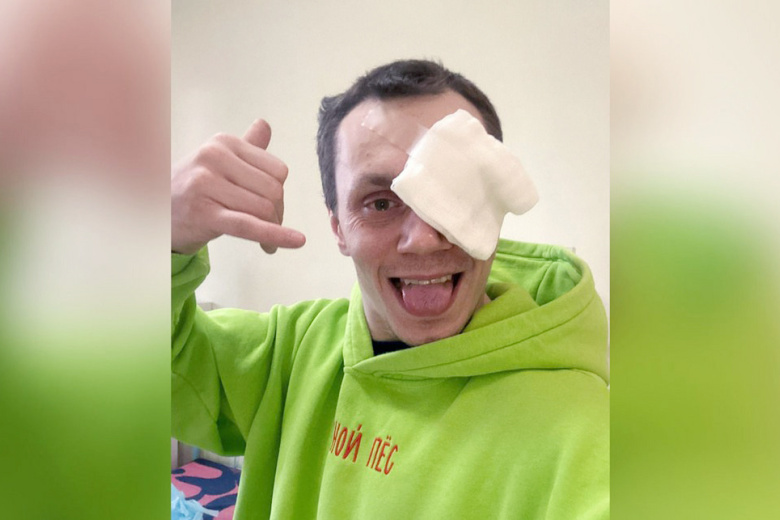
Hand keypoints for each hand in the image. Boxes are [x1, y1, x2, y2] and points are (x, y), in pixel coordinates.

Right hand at [171, 119, 305, 254]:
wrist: (156, 213)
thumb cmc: (195, 189)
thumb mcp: (218, 161)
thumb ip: (246, 146)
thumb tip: (264, 125)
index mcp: (223, 143)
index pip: (278, 171)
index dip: (281, 194)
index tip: (273, 208)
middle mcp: (214, 157)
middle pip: (274, 191)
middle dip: (278, 214)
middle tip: (269, 227)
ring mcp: (206, 184)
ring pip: (264, 209)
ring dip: (272, 231)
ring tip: (265, 241)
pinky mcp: (203, 213)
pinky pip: (249, 226)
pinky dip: (274, 236)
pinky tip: (291, 243)